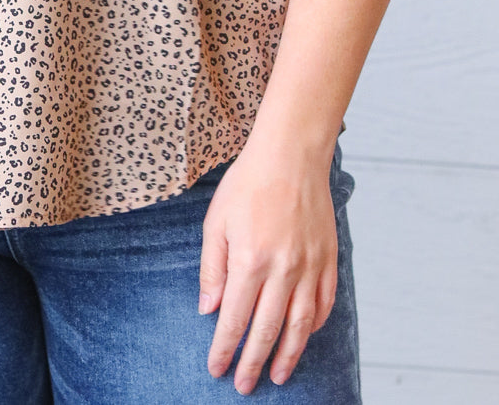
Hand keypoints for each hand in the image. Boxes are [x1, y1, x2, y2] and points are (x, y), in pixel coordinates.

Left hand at [198, 143, 338, 393]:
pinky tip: (303, 336)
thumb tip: (208, 310)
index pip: (234, 319)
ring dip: (288, 356)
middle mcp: (283, 269)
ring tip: (277, 376)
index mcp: (250, 260)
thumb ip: (213, 268)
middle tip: (244, 386)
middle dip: (253, 362)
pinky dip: (314, 326)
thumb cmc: (248, 183)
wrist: (290, 154)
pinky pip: (323, 303)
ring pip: (300, 325)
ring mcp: (309, 266)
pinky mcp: (328, 259)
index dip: (225, 349)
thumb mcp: (216, 221)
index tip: (217, 370)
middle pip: (267, 330)